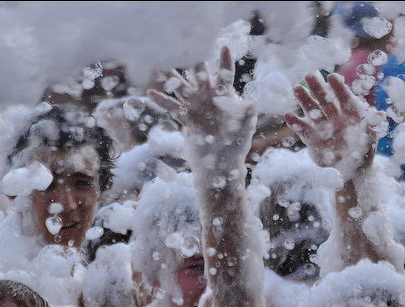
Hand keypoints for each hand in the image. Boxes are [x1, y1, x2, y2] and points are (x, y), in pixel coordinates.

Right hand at [149, 47, 255, 165]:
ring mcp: (195, 105)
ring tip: (158, 62)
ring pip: (180, 86)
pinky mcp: (186, 118)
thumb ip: (247, 114)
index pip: (225, 75)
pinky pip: (172, 107)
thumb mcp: (245, 128)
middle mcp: (207, 96)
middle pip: (198, 73)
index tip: (225, 47)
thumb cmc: (236, 145)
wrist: (221, 164)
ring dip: (169, 75)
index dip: (225, 61)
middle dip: (192, 59)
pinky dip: (161, 100)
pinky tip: (150, 92)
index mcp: (224, 96)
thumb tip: (253, 103)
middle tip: (184, 43)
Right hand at [284, 73, 383, 178]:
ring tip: (297, 89)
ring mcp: (322, 126)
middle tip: (309, 74)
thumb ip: (371, 127)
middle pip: (325, 99)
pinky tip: (288, 115)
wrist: (351, 173)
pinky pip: (303, 129)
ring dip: (304, 99)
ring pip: (312, 109)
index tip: (332, 77)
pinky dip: (295, 122)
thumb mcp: (369, 141)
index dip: (338, 87)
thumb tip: (380, 115)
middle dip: (318, 87)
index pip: (344, 97)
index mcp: (351, 113)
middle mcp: (335, 117)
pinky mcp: (312, 139)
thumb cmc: (363, 154)